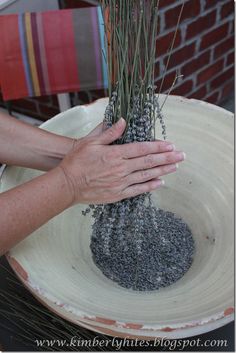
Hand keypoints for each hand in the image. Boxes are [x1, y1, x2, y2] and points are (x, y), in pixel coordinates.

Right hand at [58, 118, 184, 204]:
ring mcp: (121, 183)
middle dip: (167, 158)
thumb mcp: (90, 142)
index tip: (171, 145)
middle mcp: (121, 169)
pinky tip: (160, 182)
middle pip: (149, 162)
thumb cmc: (76, 161)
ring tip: (175, 166)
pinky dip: (150, 186)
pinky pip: (138, 190)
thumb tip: (123, 121)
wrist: (67, 185)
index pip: (142, 149)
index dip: (158, 146)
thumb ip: (109, 132)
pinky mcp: (118, 194)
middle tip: (182, 155)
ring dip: (163, 170)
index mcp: (115, 154)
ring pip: (147, 175)